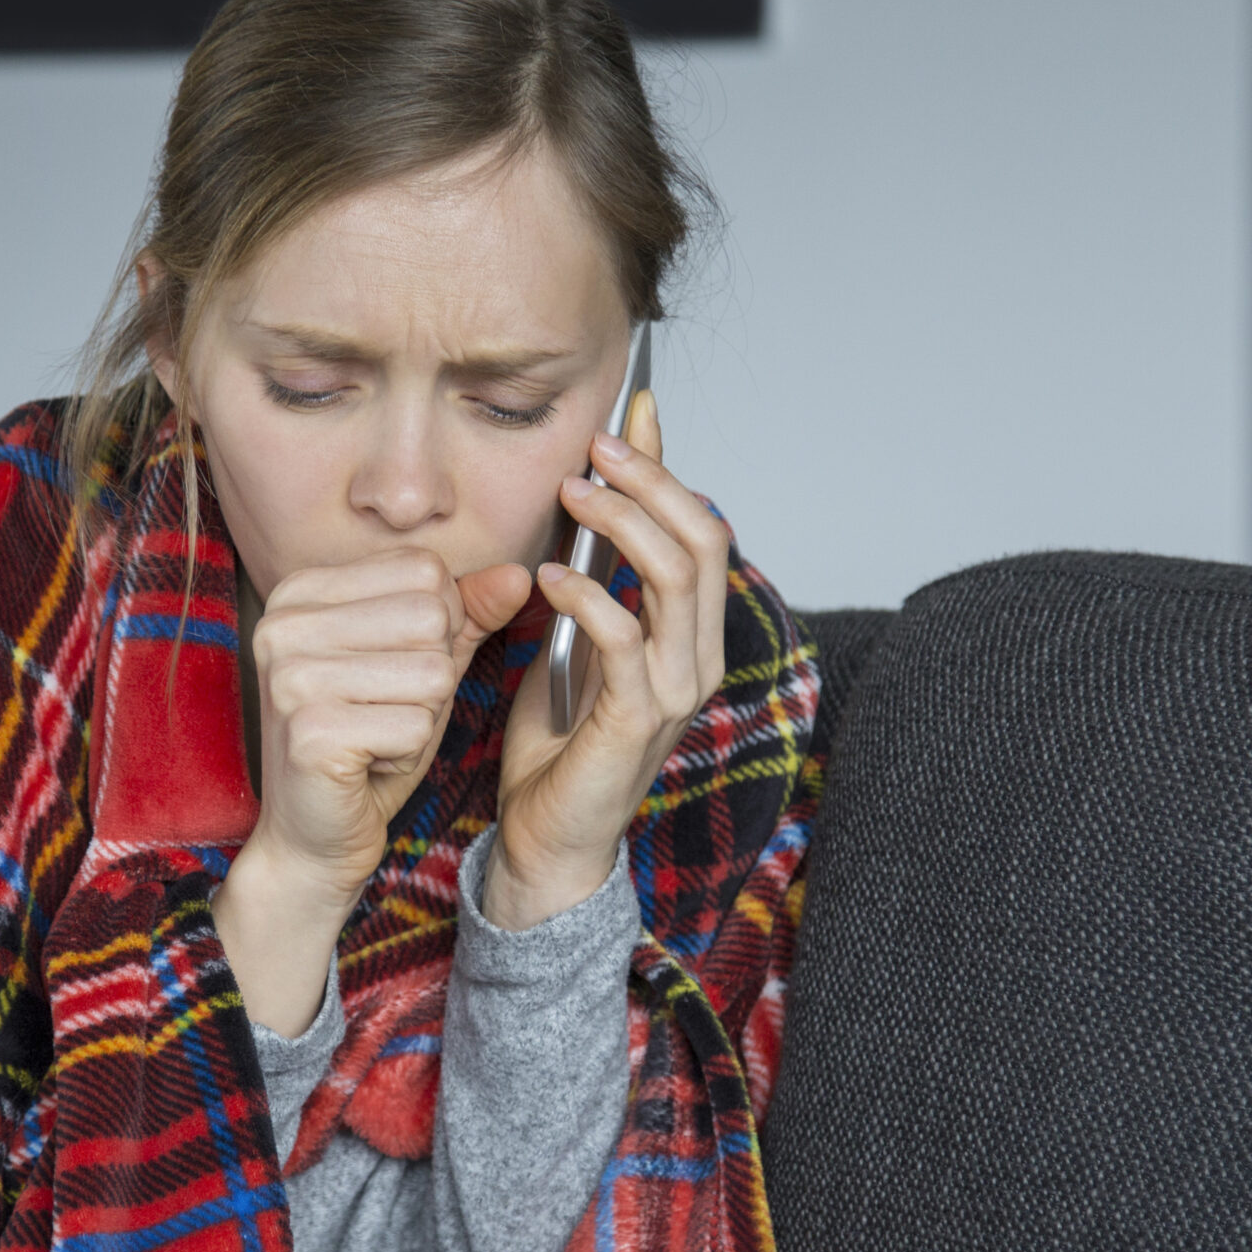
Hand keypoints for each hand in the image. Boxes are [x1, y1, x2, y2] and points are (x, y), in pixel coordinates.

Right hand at [215, 548, 530, 1034]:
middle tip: (385, 711)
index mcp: (301, 592)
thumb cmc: (366, 743)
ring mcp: (290, 677)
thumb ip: (467, 616)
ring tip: (377, 737)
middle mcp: (284, 624)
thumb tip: (522, 576)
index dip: (439, 626)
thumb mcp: (420, 666)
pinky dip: (407, 754)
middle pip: (432, 617)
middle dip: (433, 675)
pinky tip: (367, 765)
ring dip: (422, 718)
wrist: (312, 835)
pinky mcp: (309, 732)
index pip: (425, 569)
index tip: (391, 669)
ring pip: (432, 673)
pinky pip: (415, 727)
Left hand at [486, 390, 728, 929]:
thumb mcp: (576, 635)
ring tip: (572, 497)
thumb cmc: (560, 742)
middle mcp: (699, 658)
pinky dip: (586, 594)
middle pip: (703, 539)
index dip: (671, 467)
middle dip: (651, 481)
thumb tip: (591, 494)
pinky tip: (546, 577)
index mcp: (692, 636)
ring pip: (677, 576)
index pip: (705, 529)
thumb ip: (595, 572)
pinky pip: (625, 636)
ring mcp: (675, 690)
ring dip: (622, 523)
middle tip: (594, 449)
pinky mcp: (636, 718)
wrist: (548, 839)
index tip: (629, 412)